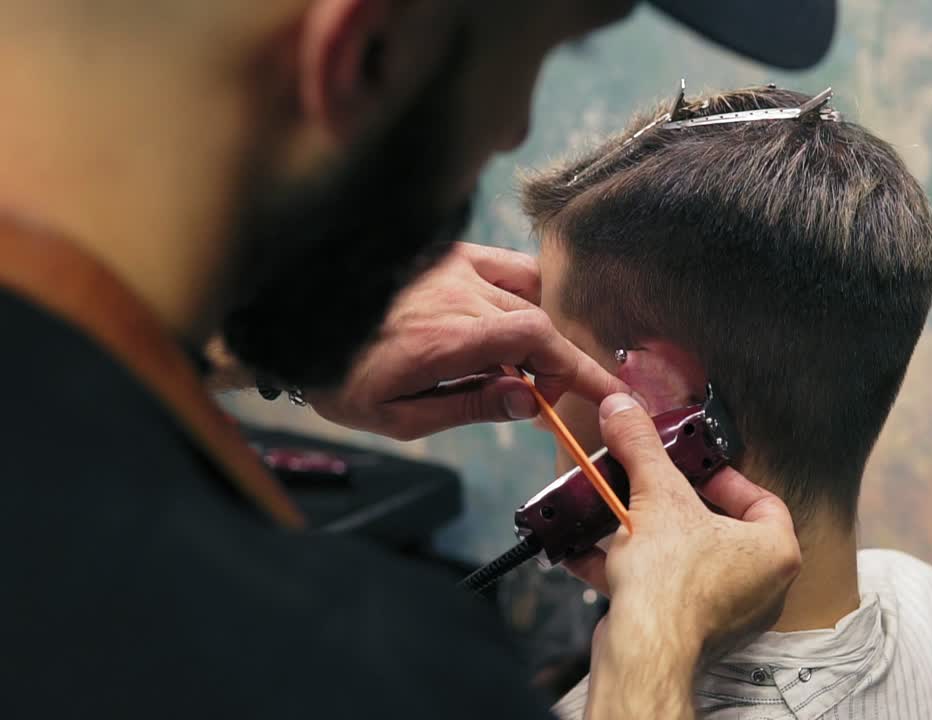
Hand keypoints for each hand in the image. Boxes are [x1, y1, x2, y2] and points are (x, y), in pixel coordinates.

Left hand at [304, 243, 627, 439]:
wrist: (288, 323)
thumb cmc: (338, 379)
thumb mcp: (400, 418)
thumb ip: (471, 406)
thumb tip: (530, 402)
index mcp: (448, 339)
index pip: (540, 342)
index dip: (582, 367)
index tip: (610, 391)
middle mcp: (458, 295)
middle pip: (539, 323)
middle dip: (553, 366)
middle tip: (542, 400)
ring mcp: (453, 268)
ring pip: (527, 295)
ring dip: (536, 332)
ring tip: (518, 366)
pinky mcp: (445, 253)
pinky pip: (506, 267)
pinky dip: (522, 293)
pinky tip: (506, 322)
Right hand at [580, 394, 800, 701]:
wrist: (642, 650)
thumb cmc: (672, 583)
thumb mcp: (656, 495)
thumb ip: (642, 448)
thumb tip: (625, 410)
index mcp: (775, 553)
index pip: (761, 500)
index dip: (724, 477)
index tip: (692, 467)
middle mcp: (758, 587)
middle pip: (715, 528)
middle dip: (673, 505)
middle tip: (650, 486)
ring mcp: (722, 613)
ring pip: (681, 559)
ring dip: (644, 535)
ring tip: (615, 512)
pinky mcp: (684, 632)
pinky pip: (656, 590)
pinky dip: (625, 569)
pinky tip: (586, 550)